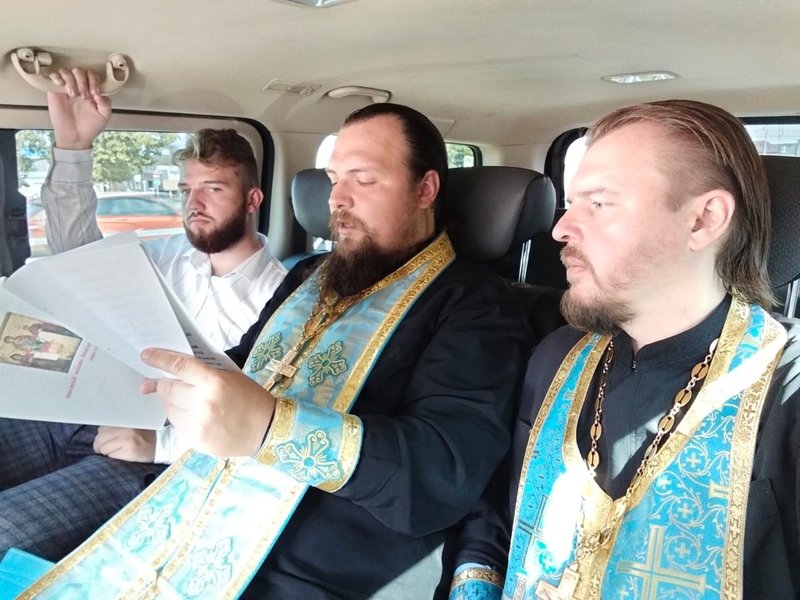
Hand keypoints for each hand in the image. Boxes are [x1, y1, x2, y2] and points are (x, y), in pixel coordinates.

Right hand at [47, 67, 110, 149]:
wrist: (76, 137)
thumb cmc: (90, 127)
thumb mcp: (104, 116)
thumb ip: (106, 103)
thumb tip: (98, 92)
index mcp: (91, 91)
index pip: (92, 76)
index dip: (94, 81)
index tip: (94, 93)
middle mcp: (79, 88)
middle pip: (79, 71)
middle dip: (83, 81)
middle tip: (83, 95)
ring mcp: (66, 89)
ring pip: (67, 72)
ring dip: (71, 81)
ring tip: (73, 94)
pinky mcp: (55, 92)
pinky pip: (53, 76)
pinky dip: (57, 77)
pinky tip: (61, 85)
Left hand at [93, 426, 155, 462]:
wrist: (161, 444)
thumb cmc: (145, 434)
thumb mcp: (131, 424)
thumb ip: (117, 424)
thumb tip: (100, 432)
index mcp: (125, 420)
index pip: (102, 428)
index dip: (103, 435)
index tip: (109, 438)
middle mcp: (125, 428)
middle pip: (99, 438)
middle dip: (101, 444)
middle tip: (110, 446)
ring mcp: (126, 440)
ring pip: (102, 448)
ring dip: (107, 451)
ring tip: (118, 450)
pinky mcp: (128, 451)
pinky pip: (110, 455)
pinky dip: (113, 456)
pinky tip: (123, 454)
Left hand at [140, 348, 274, 456]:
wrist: (266, 429)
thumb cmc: (249, 398)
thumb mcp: (229, 377)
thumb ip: (200, 374)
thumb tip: (168, 376)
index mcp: (214, 382)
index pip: (178, 366)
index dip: (159, 359)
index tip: (146, 355)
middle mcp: (203, 402)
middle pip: (168, 388)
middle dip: (164, 384)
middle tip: (165, 383)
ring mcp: (198, 424)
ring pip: (169, 408)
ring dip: (174, 403)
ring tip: (192, 403)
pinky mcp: (196, 440)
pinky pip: (177, 425)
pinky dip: (182, 419)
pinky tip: (198, 418)